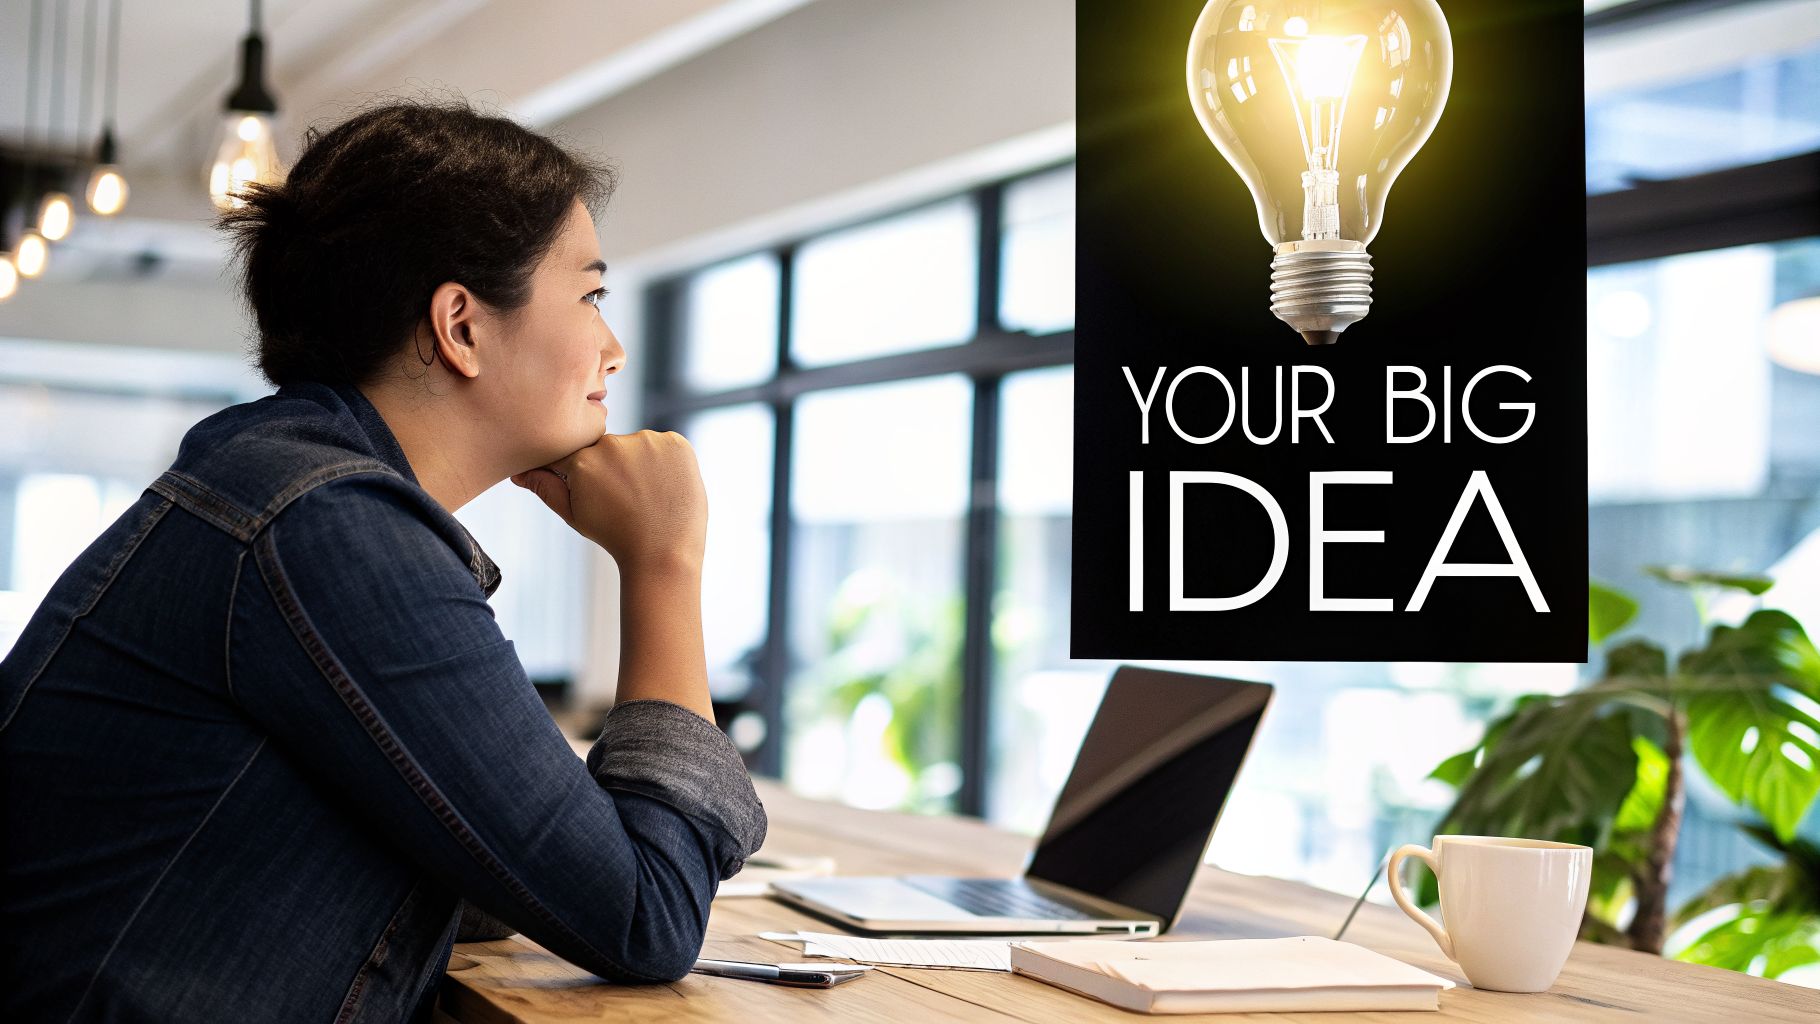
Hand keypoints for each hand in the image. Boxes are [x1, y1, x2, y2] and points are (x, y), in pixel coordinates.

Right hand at [511, 431, 706, 573]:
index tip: (595, 488)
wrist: (664, 554)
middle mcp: (613, 445)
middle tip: (625, 499)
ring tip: (647, 495)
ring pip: (635, 445)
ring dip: (638, 462)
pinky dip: (665, 461)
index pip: (572, 451)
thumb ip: (546, 488)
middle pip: (606, 448)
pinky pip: (664, 444)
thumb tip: (518, 472)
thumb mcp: (574, 515)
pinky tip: (665, 486)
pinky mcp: (676, 443)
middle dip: (612, 468)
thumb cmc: (617, 537)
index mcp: (583, 461)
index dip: (583, 471)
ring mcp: (648, 441)